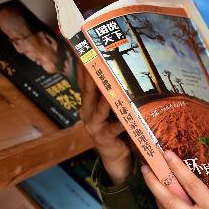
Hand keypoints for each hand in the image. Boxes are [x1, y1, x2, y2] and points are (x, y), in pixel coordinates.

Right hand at [78, 63, 132, 184]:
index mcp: (88, 105)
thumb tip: (116, 72)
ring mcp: (94, 126)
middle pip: (89, 92)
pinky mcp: (104, 137)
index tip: (85, 53)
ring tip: (109, 88)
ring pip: (100, 109)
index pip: (84, 83)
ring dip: (105, 99)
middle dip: (92, 77)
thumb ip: (109, 94)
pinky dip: (119, 123)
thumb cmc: (114, 128)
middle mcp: (88, 114)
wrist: (114, 155)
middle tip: (95, 62)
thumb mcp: (109, 110)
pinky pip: (113, 128)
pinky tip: (125, 118)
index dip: (84, 68)